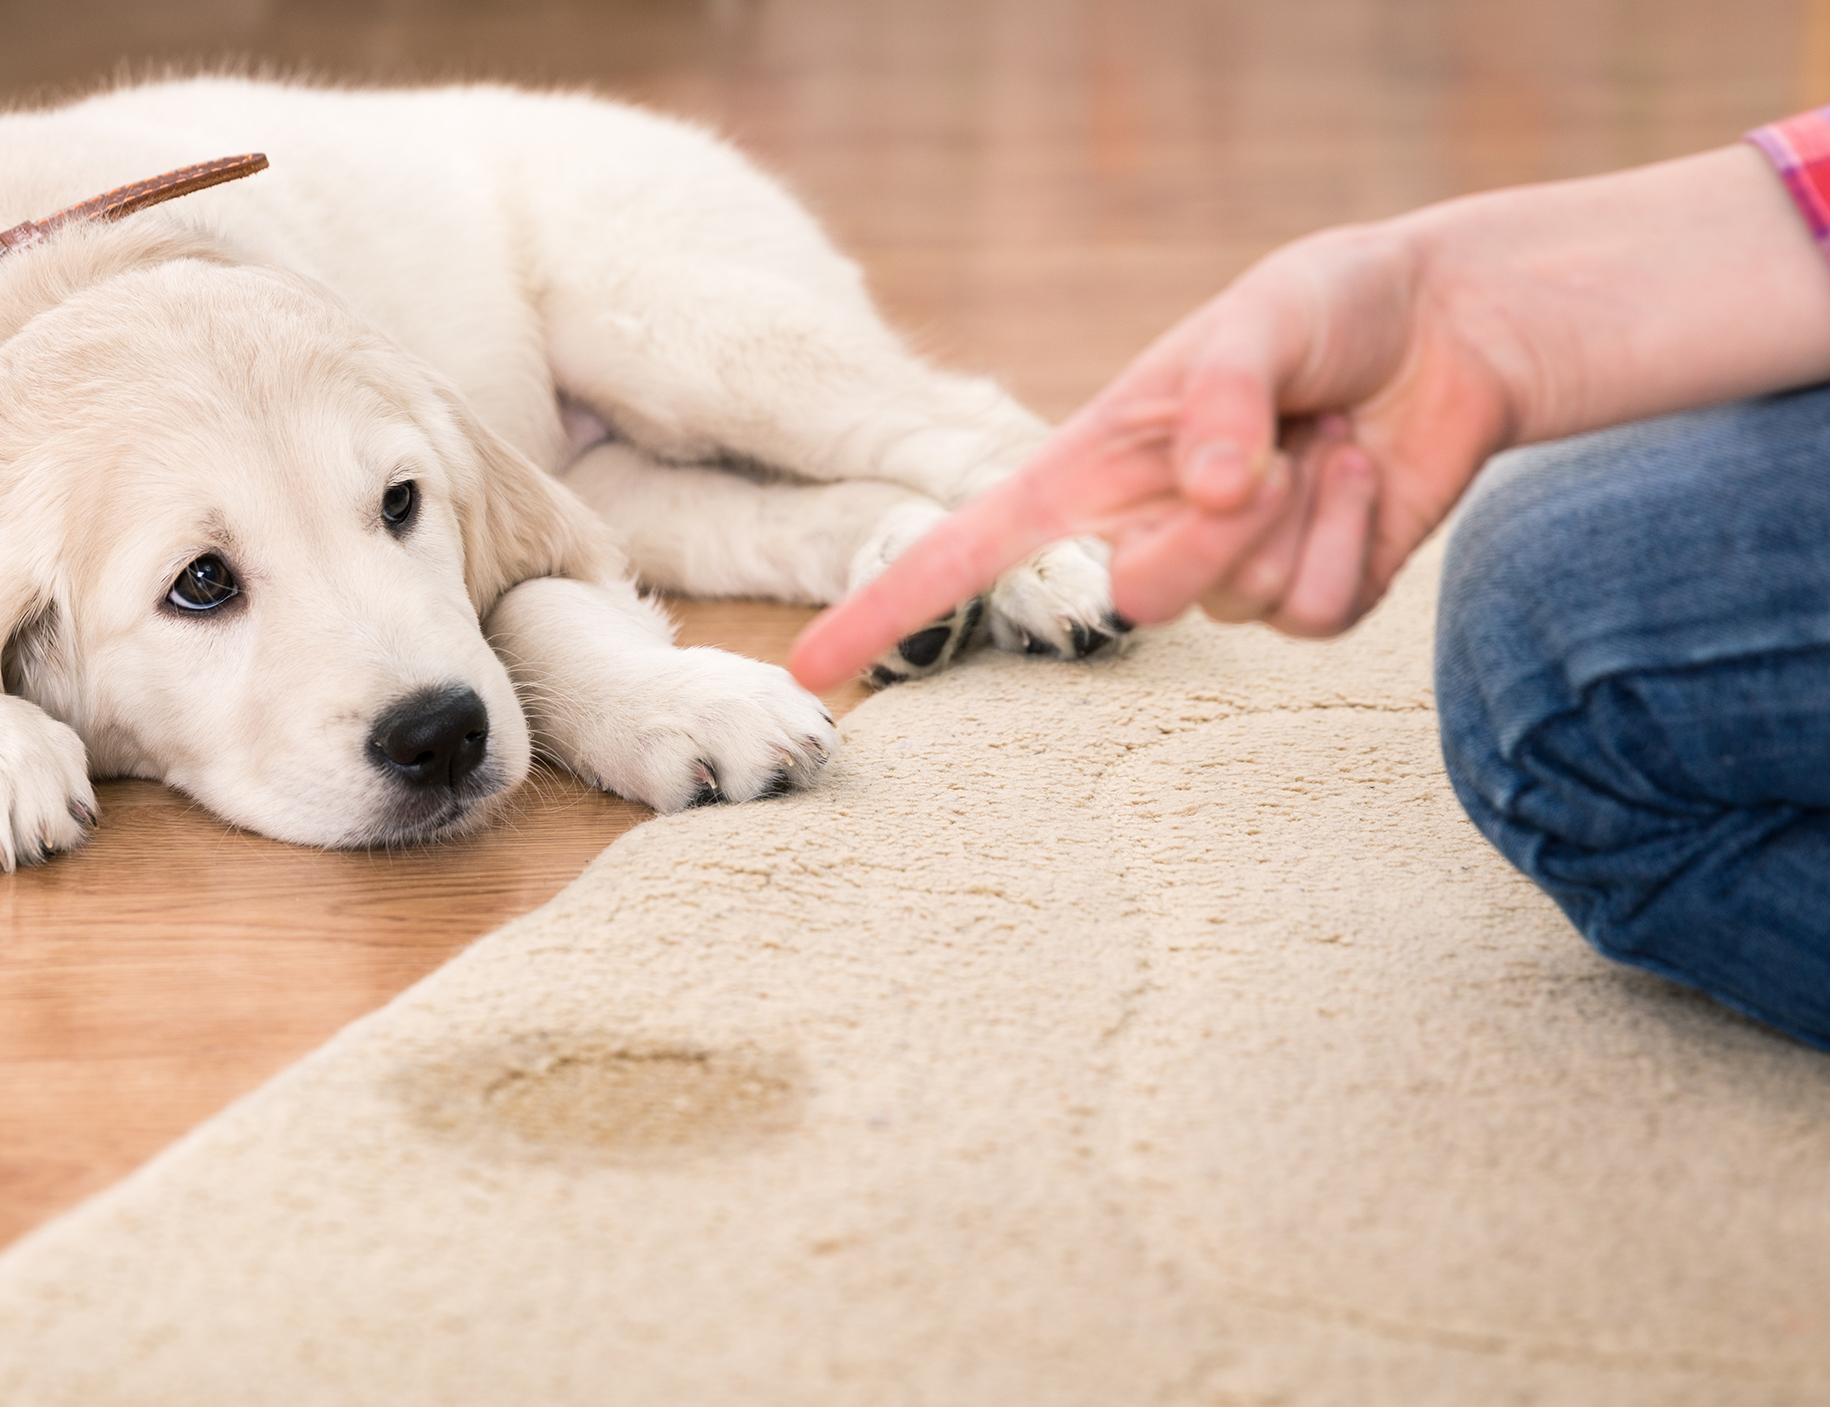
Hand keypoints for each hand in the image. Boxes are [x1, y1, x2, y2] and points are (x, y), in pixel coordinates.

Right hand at [790, 144, 1829, 692]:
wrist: (1448, 333)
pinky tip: (1358, 479)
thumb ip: (1218, 397)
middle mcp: (1142, 530)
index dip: (886, 606)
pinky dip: (1349, 541)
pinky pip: (1312, 617)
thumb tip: (1204, 494)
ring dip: (1296, 514)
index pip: (966, 549)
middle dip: (1210, 533)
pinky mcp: (1306, 602)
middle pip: (1133, 597)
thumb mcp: (1263, 316)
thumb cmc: (1330, 308)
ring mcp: (1224, 578)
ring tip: (1320, 441)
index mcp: (1090, 466)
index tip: (817, 667)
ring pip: (1233, 607)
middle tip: (1266, 453)